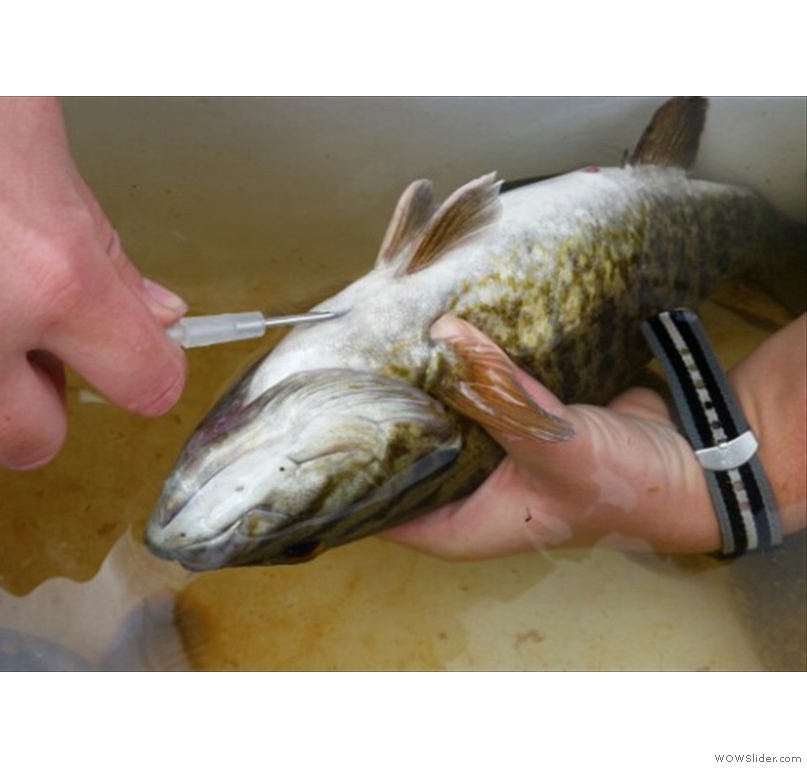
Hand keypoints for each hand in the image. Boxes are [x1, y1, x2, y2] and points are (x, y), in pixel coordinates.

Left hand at [384, 313, 805, 558]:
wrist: (686, 462)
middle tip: (345, 365)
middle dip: (379, 417)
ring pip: (431, 423)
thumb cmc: (620, 483)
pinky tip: (431, 337)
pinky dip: (453, 375)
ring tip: (378, 343)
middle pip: (399, 457)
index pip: (378, 505)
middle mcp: (461, 496)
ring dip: (415, 390)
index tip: (322, 418)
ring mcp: (482, 460)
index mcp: (457, 526)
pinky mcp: (504, 426)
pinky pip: (465, 399)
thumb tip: (445, 333)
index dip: (349, 469)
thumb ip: (498, 393)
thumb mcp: (553, 445)